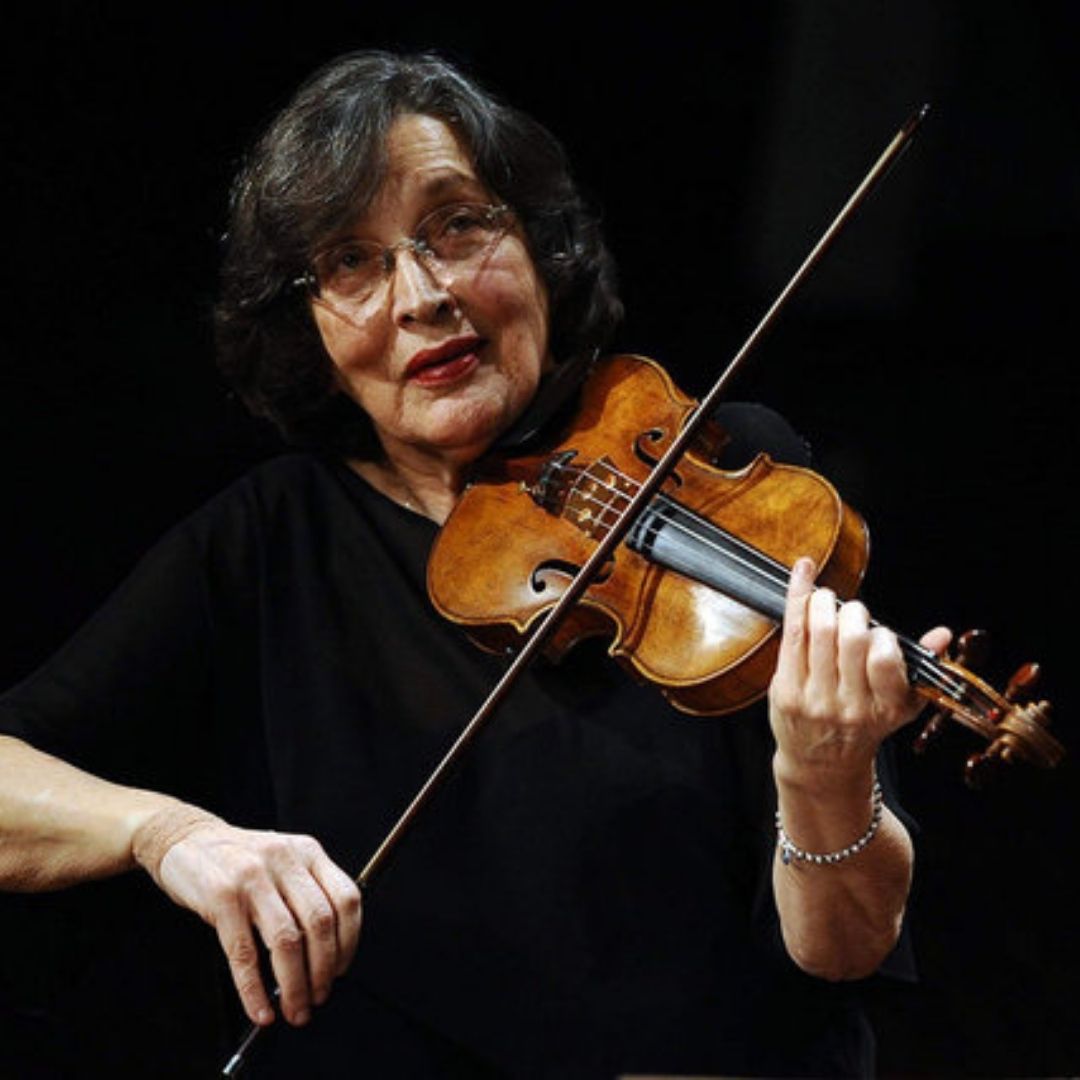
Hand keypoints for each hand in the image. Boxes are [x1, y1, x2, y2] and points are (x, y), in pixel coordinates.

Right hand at [133, 806, 361, 1027]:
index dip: (349, 941)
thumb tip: (326, 956)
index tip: (341, 969)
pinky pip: (244, 954)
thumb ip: (307, 893)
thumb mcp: (284, 860)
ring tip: (295, 1008)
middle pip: (319, 923)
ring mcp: (253, 877)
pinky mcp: (222, 897)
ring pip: (286, 940)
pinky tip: (260, 1009)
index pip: (345, 898)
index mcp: (308, 851)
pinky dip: (254, 990)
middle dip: (322, 971)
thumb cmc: (239, 858)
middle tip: (318, 998)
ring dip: (294, 985)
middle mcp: (285, 860)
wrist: (187, 839)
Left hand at [769, 557, 950, 777]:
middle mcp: (849, 705)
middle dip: (853, 613)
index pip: (885, 660)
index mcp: (884, 708)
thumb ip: (921, 666)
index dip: (882, 636)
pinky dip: (796, 596)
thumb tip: (942, 634)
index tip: (879, 633)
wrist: (820, 762)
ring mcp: (813, 698)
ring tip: (826, 599)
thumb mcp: (901, 705)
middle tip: (852, 613)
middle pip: (849, 639)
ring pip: (817, 631)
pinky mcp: (784, 689)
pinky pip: (789, 632)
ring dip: (822, 601)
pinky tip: (802, 573)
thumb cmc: (863, 724)